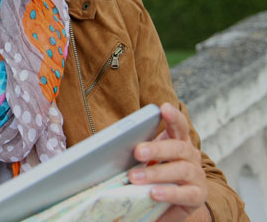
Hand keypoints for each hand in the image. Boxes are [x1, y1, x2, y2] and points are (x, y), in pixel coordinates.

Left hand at [129, 103, 208, 220]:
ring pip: (181, 169)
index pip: (179, 126)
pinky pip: (186, 194)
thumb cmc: (157, 174)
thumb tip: (110, 148)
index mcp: (178, 142)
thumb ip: (138, 151)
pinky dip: (169, 193)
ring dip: (156, 173)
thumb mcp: (147, 159)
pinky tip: (153, 193)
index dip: (173, 117)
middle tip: (137, 152)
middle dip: (157, 148)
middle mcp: (191, 156)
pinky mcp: (197, 195)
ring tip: (134, 177)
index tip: (163, 108)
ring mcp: (196, 175)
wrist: (173, 200)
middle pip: (178, 147)